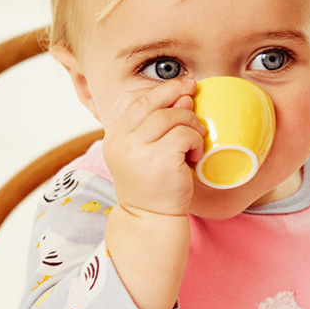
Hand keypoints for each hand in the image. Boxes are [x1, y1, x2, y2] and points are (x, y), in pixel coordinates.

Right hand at [101, 78, 206, 217]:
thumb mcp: (144, 153)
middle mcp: (121, 141)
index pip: (132, 100)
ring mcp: (139, 150)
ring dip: (190, 122)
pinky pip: (185, 134)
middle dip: (176, 93)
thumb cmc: (152, 187)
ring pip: (171, 116)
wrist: (150, 220)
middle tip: (193, 94)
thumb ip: (154, 126)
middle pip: (151, 102)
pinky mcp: (161, 159)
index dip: (157, 89)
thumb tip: (183, 97)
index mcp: (114, 137)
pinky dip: (196, 140)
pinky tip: (195, 155)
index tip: (179, 88)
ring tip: (196, 138)